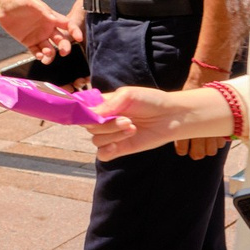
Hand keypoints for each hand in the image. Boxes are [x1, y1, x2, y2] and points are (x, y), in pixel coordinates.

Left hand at [0, 0, 81, 63]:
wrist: (2, 6)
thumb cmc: (19, 1)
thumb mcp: (31, 2)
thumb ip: (42, 10)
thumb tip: (54, 19)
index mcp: (51, 18)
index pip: (67, 25)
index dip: (74, 31)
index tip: (79, 38)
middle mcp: (47, 28)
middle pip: (61, 40)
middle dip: (65, 47)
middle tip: (63, 52)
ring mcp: (39, 36)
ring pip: (50, 49)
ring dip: (51, 54)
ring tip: (46, 54)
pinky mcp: (29, 42)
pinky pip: (36, 51)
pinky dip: (39, 55)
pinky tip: (39, 55)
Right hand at [86, 85, 230, 159]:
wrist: (171, 117)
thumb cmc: (150, 101)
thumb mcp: (127, 96)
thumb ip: (107, 105)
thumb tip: (89, 115)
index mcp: (101, 104)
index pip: (80, 109)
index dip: (78, 113)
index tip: (86, 115)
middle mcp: (103, 120)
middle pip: (88, 126)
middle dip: (107, 124)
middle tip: (128, 120)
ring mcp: (111, 135)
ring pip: (96, 140)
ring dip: (114, 134)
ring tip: (133, 128)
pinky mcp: (120, 149)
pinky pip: (103, 154)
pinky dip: (107, 151)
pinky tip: (118, 145)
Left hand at [176, 56, 230, 158]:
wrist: (205, 80)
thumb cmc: (189, 91)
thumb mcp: (179, 103)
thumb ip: (176, 117)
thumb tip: (166, 126)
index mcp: (185, 126)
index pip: (182, 147)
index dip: (182, 150)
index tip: (182, 150)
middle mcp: (199, 132)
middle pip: (198, 153)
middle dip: (195, 152)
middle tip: (194, 150)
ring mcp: (212, 132)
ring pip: (211, 151)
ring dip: (208, 149)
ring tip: (206, 145)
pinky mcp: (223, 129)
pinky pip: (221, 144)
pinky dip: (218, 142)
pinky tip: (215, 136)